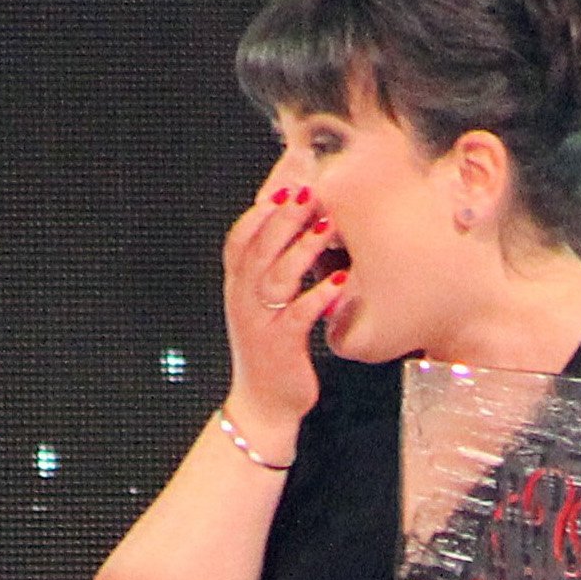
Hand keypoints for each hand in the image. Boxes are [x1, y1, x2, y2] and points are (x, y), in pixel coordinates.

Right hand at [220, 185, 344, 448]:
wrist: (263, 407)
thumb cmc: (271, 349)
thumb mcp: (265, 302)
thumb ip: (275, 264)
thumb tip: (299, 221)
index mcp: (238, 282)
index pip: (243, 231)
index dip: (265, 200)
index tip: (290, 172)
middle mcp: (242, 297)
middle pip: (259, 245)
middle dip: (284, 213)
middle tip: (312, 187)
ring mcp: (258, 321)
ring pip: (275, 275)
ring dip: (302, 248)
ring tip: (328, 226)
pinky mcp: (279, 346)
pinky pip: (298, 315)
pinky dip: (320, 296)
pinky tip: (342, 281)